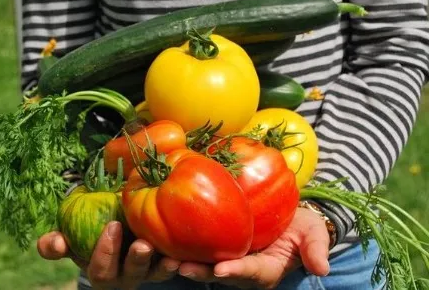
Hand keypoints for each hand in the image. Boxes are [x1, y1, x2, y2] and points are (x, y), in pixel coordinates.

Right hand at [37, 221, 180, 289]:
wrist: (115, 232)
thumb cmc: (90, 236)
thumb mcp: (71, 241)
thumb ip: (56, 244)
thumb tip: (54, 243)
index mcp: (101, 270)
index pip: (101, 268)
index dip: (105, 251)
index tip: (112, 225)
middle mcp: (125, 277)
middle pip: (131, 275)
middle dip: (136, 261)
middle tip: (143, 244)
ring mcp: (147, 272)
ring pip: (155, 274)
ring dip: (163, 267)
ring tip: (171, 258)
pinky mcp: (165, 265)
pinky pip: (174, 266)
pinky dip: (181, 261)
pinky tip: (187, 253)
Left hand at [176, 207, 330, 288]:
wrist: (290, 217)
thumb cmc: (303, 226)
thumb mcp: (314, 234)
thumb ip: (315, 249)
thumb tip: (322, 268)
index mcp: (267, 269)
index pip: (252, 272)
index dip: (237, 272)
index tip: (221, 271)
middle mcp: (245, 269)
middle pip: (222, 274)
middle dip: (203, 272)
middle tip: (182, 267)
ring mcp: (232, 259)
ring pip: (207, 264)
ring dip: (189, 263)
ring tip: (168, 258)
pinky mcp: (221, 246)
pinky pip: (204, 249)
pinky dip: (188, 247)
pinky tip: (169, 239)